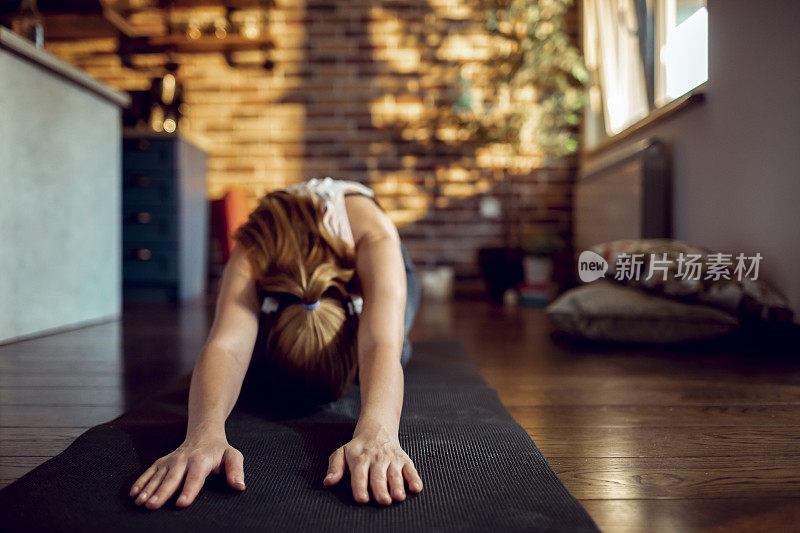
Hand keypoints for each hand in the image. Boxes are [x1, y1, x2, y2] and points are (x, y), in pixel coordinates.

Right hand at [129, 433, 244, 509]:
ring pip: (158, 476)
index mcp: (201, 460)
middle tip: (152, 506)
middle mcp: (183, 460)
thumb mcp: (232, 456)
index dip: (189, 490)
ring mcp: (171, 460)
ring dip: (148, 489)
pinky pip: (150, 472)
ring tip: (141, 502)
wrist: (203, 434)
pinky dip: (141, 482)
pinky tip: (134, 494)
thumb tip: (239, 486)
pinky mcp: (162, 462)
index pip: (195, 478)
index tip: (182, 503)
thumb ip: (236, 470)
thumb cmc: (219, 450)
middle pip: (172, 478)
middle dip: (162, 492)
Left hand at [323, 423, 421, 504]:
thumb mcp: (342, 453)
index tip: (362, 499)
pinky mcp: (404, 459)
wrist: (377, 429)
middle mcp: (376, 459)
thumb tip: (328, 482)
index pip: (359, 474)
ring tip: (398, 497)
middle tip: (383, 501)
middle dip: (381, 489)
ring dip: (398, 485)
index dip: (360, 487)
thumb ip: (334, 467)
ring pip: (395, 473)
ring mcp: (392, 459)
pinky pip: (411, 469)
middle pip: (378, 476)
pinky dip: (414, 478)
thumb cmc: (358, 447)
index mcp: (359, 459)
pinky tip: (416, 488)